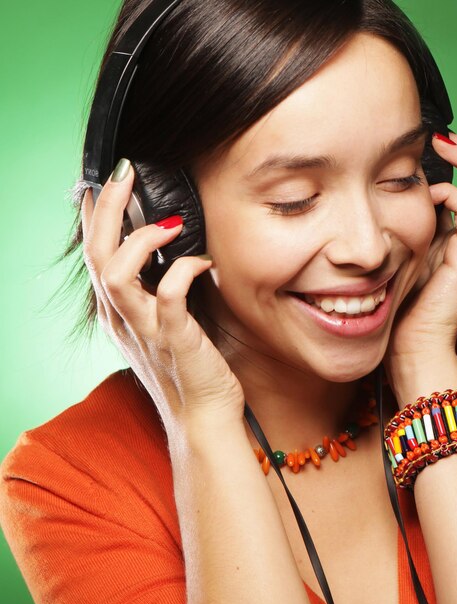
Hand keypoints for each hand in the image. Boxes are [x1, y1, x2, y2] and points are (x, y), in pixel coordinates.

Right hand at [81, 160, 244, 435]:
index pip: (94, 255)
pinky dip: (185, 270)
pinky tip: (204, 262)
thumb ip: (154, 293)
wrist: (202, 417)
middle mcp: (123, 319)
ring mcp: (146, 330)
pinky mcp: (176, 340)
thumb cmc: (188, 368)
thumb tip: (170, 252)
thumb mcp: (160, 325)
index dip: (95, 216)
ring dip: (139, 240)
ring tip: (169, 222)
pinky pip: (170, 296)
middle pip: (97, 255)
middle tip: (125, 174)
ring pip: (116, 274)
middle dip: (108, 209)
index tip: (107, 182)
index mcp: (118, 313)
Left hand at [386, 133, 456, 396]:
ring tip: (445, 144)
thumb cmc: (400, 305)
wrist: (411, 345)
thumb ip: (402, 232)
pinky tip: (432, 192)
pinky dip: (456, 194)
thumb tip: (384, 200)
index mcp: (454, 239)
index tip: (428, 145)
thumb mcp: (399, 257)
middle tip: (443, 135)